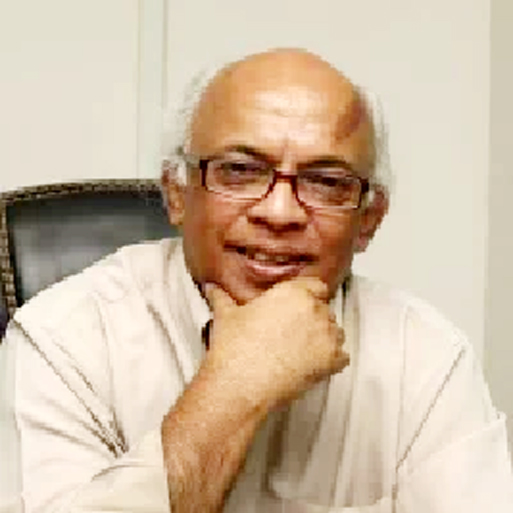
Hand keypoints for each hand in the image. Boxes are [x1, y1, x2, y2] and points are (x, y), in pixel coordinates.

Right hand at [203, 278, 349, 410]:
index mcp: (293, 293)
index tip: (297, 308)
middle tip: (293, 333)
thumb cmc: (235, 347)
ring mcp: (327, 335)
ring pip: (336, 331)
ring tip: (302, 350)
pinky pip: (342, 357)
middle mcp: (315, 309)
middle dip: (313, 318)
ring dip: (324, 338)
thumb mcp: (226, 315)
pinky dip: (332, 361)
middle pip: (324, 309)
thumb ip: (221, 296)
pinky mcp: (332, 361)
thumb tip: (211, 287)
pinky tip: (314, 365)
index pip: (315, 285)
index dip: (307, 296)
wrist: (240, 384)